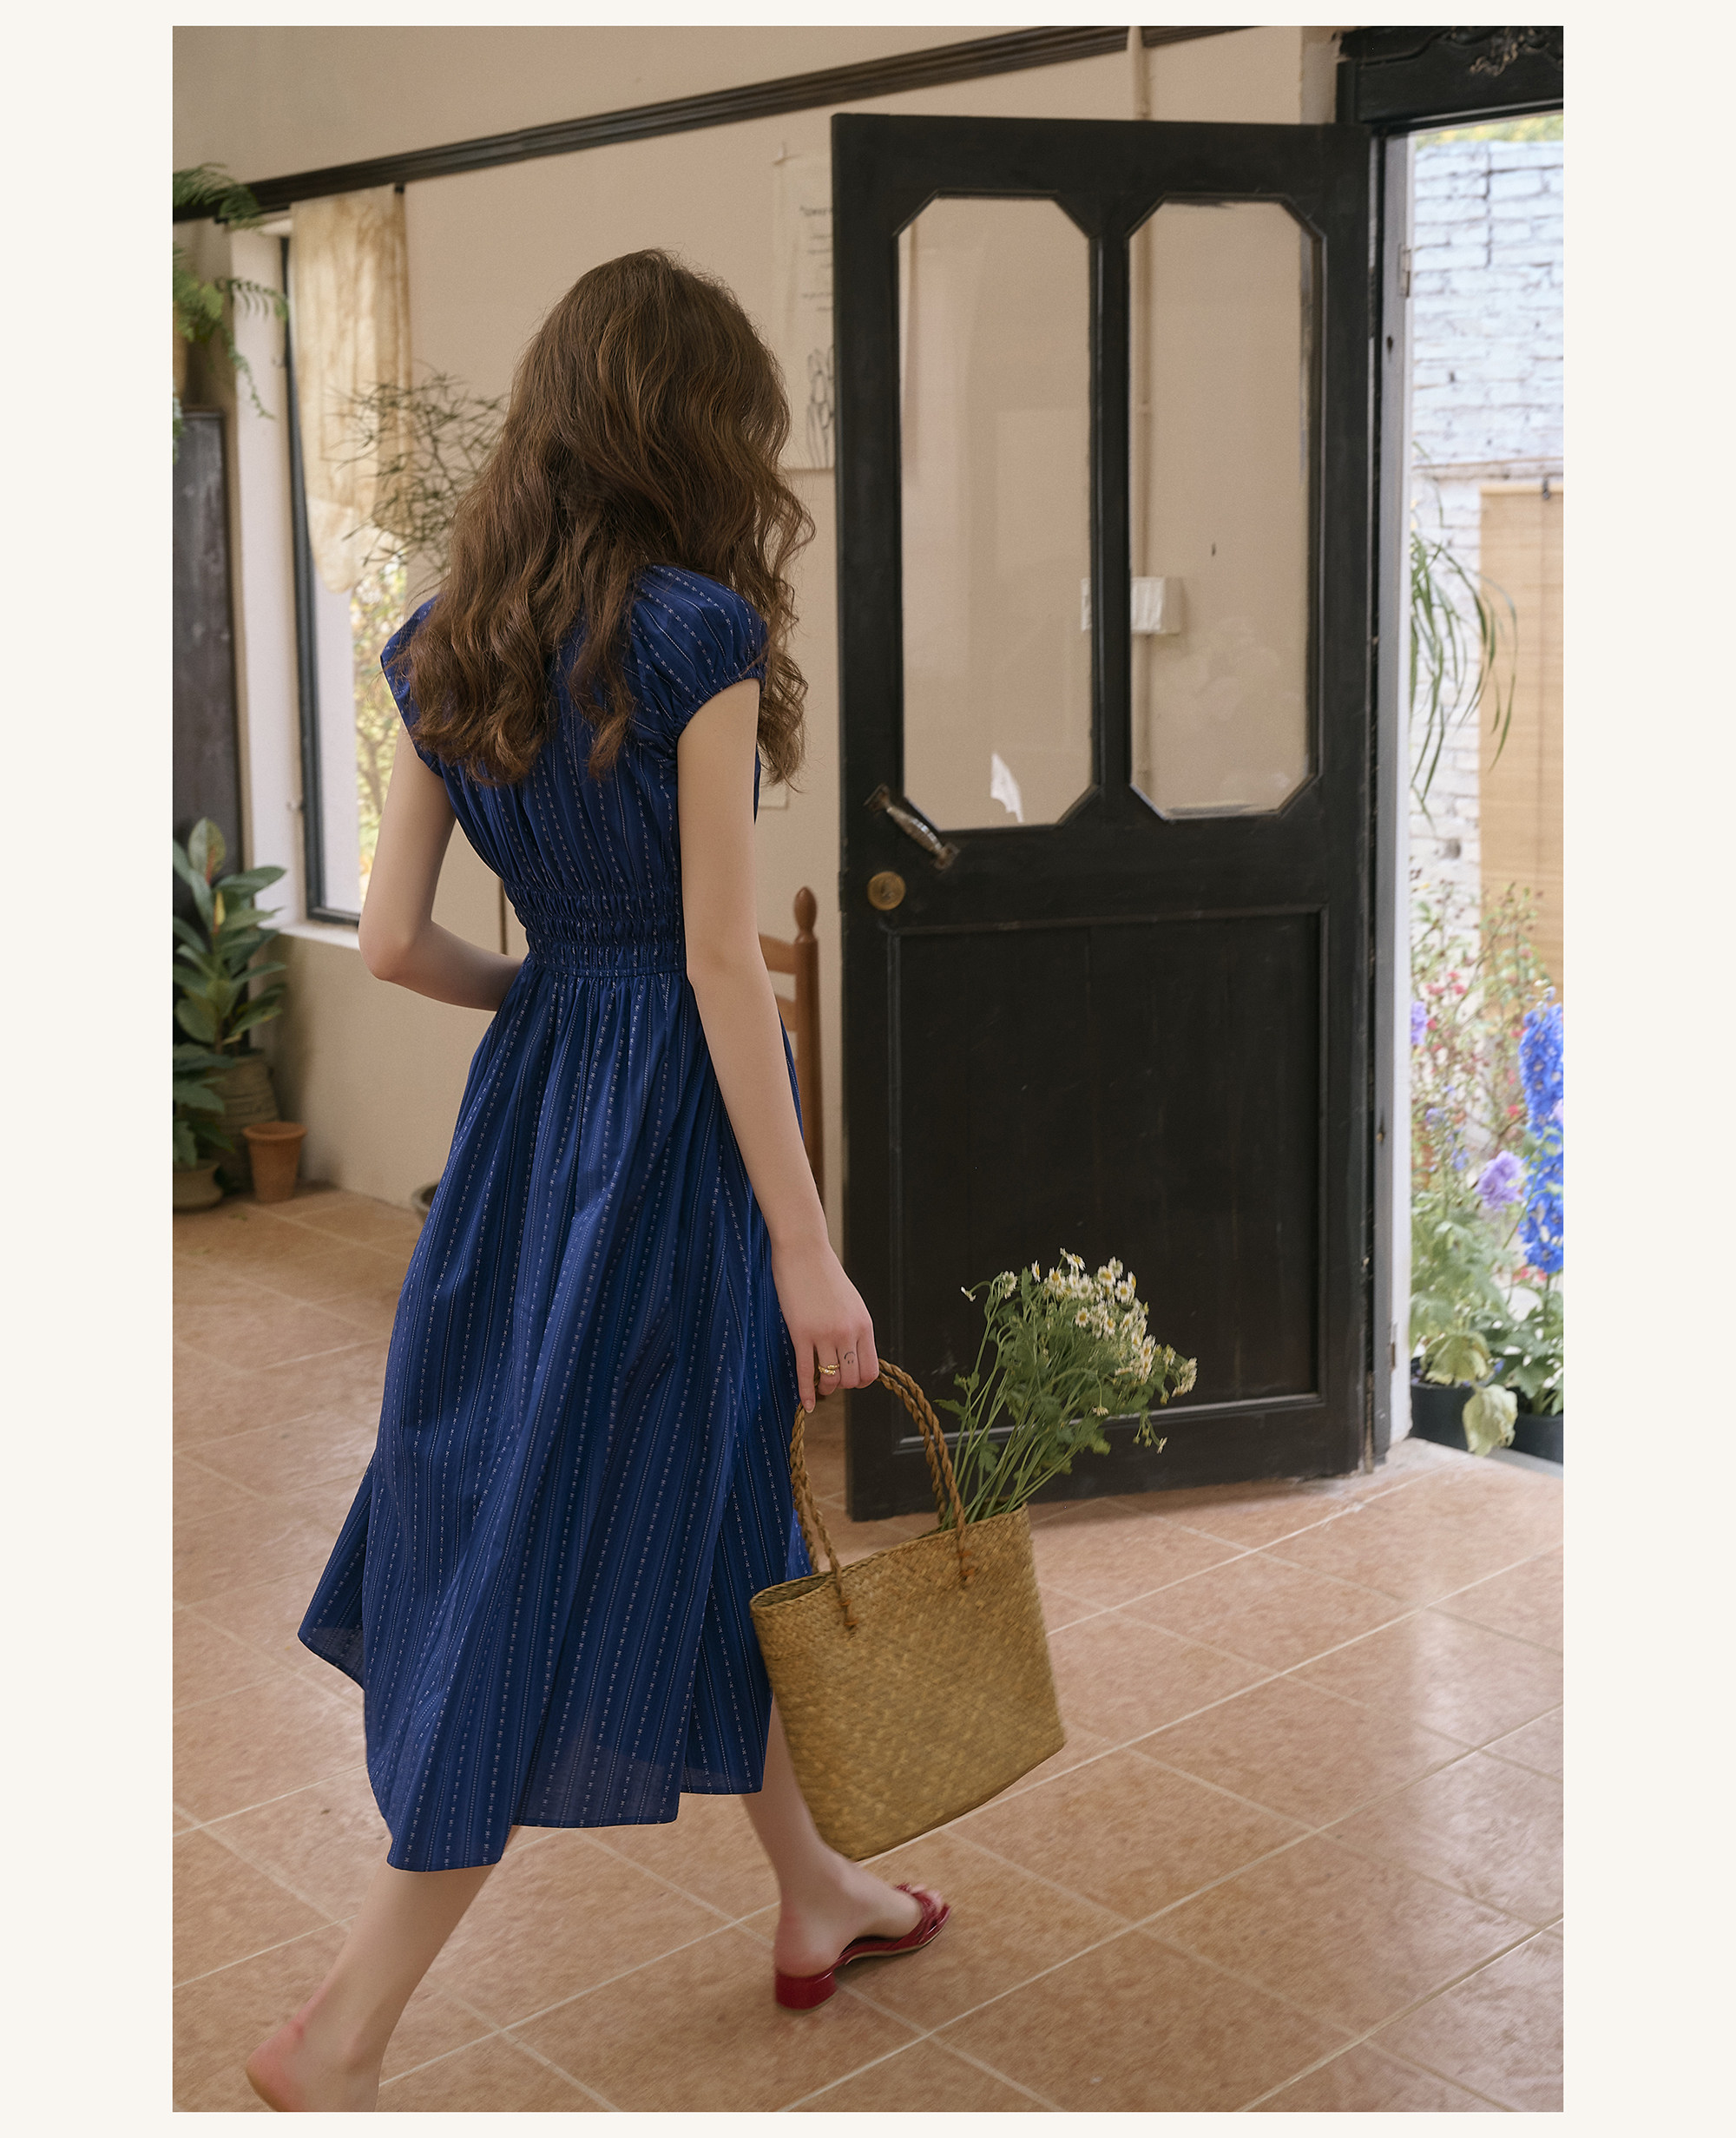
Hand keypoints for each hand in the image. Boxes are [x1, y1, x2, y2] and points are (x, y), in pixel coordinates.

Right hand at [770, 1236, 878, 1413]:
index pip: (870, 1370)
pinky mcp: (801, 1333)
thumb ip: (854, 1327)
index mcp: (864, 1325)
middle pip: (851, 1379)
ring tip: (819, 1387)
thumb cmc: (824, 1274)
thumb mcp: (850, 1302)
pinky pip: (805, 1371)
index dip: (859, 1381)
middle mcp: (849, 1332)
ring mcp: (825, 1334)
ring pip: (830, 1378)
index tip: (848, 1377)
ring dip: (825, 1388)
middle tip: (831, 1380)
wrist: (804, 1251)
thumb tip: (851, 1353)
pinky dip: (806, 1392)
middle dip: (841, 1385)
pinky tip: (806, 1403)